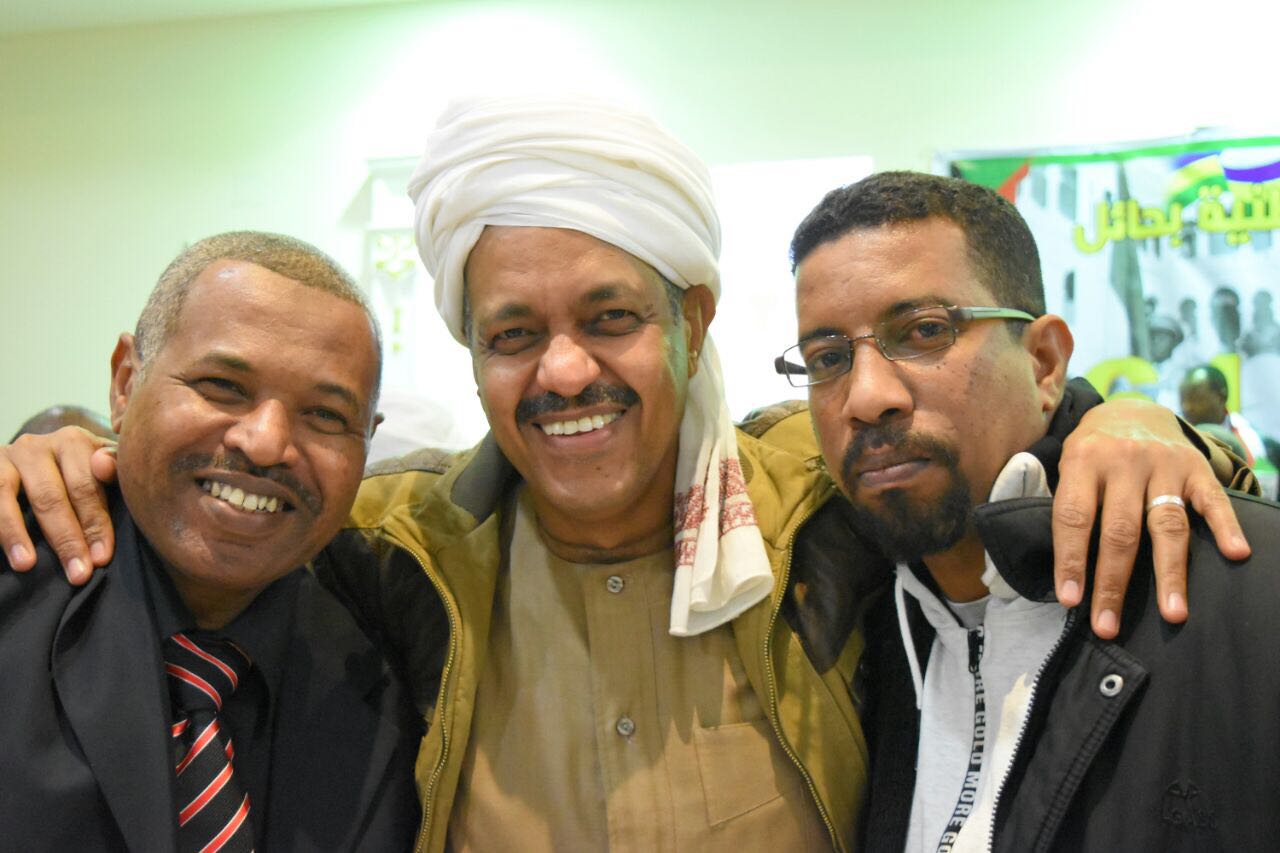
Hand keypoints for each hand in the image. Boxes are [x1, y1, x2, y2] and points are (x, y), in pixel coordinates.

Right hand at [0, 427, 118, 583]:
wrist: (33, 463)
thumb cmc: (77, 473)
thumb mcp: (99, 469)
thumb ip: (113, 467)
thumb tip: (105, 467)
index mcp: (73, 441)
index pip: (86, 485)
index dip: (95, 523)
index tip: (102, 558)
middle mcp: (36, 446)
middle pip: (50, 495)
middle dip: (66, 538)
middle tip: (78, 573)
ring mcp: (5, 456)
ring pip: (6, 495)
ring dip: (15, 533)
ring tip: (26, 565)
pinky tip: (7, 552)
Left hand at [1053, 398, 1249, 638]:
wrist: (1132, 409)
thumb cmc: (1092, 452)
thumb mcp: (1066, 465)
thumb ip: (1067, 506)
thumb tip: (1063, 571)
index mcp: (1083, 460)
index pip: (1074, 518)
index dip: (1072, 560)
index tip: (1070, 601)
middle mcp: (1125, 462)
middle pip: (1120, 532)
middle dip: (1113, 583)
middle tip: (1108, 626)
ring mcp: (1164, 465)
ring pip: (1166, 525)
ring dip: (1170, 573)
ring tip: (1173, 613)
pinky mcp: (1196, 467)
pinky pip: (1213, 500)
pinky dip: (1225, 527)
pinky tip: (1235, 553)